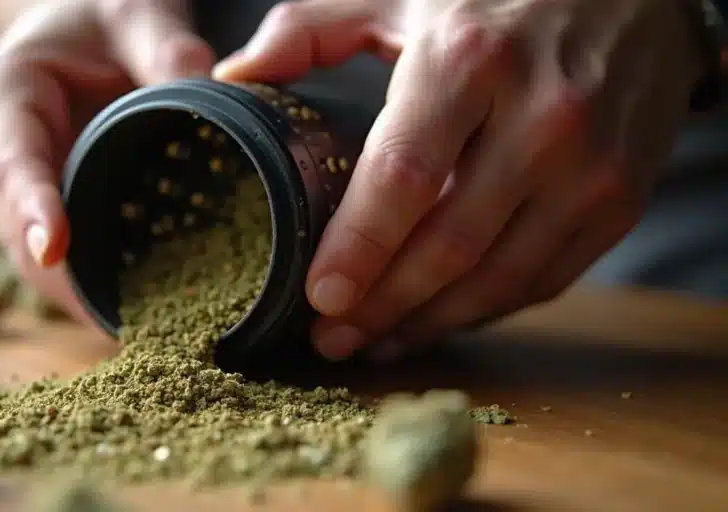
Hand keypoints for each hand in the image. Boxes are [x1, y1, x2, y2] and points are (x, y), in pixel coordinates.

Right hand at [0, 0, 214, 322]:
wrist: (77, 29)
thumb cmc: (104, 16)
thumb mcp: (138, 14)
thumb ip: (168, 48)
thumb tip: (213, 90)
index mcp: (3, 90)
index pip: (14, 159)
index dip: (34, 208)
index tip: (53, 251)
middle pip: (14, 224)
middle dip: (66, 276)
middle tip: (129, 319)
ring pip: (21, 251)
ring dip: (71, 291)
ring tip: (131, 325)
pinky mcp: (8, 200)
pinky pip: (37, 249)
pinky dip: (76, 279)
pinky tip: (120, 304)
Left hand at [214, 0, 705, 360]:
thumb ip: (309, 30)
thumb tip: (233, 75)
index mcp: (468, 60)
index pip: (402, 178)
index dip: (357, 249)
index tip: (317, 299)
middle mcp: (540, 118)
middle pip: (447, 245)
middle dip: (380, 306)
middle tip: (329, 337)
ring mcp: (590, 167)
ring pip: (498, 278)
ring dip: (428, 323)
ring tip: (373, 342)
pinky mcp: (620, 200)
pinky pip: (544, 280)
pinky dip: (484, 310)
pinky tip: (436, 319)